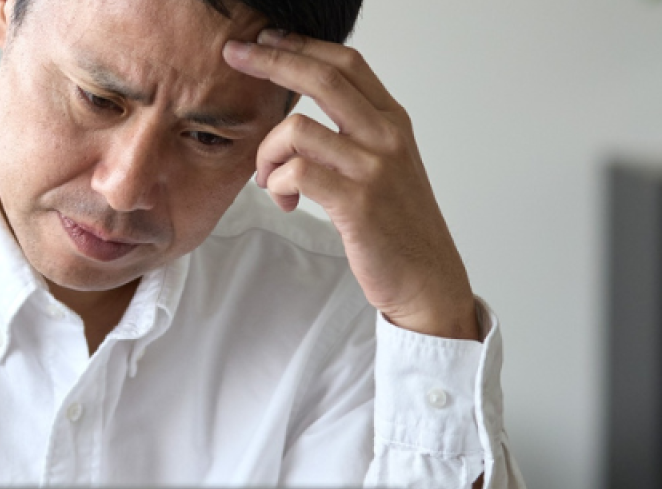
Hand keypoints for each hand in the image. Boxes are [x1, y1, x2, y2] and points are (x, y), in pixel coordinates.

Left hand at [223, 30, 477, 340]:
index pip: (346, 63)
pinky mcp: (357, 203)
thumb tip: (302, 108)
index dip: (301, 45)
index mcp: (393, 121)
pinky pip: (295, 173)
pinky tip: (283, 200)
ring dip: (266, 152)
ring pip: (297, 130)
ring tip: (267, 179)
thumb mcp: (387, 164)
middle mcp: (387, 136)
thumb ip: (355, 131)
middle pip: (322, 78)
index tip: (265, 38)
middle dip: (270, 60)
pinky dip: (276, 183)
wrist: (427, 278)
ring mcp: (373, 168)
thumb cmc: (397, 225)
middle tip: (234, 54)